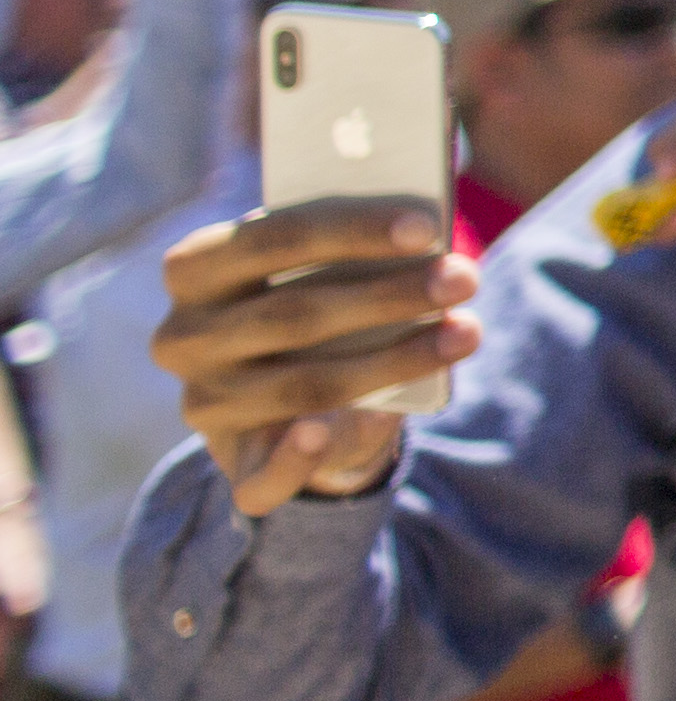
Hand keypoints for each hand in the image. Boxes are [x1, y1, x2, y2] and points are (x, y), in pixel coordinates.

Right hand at [147, 203, 476, 517]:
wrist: (292, 394)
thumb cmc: (316, 303)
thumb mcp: (320, 266)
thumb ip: (348, 249)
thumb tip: (422, 240)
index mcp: (195, 269)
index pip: (270, 239)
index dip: (352, 229)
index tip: (428, 227)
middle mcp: (185, 338)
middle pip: (294, 314)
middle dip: (390, 295)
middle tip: (465, 278)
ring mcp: (205, 405)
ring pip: (306, 385)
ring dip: (396, 360)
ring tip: (466, 333)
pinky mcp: (235, 463)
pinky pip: (265, 474)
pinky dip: (313, 456)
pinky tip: (377, 421)